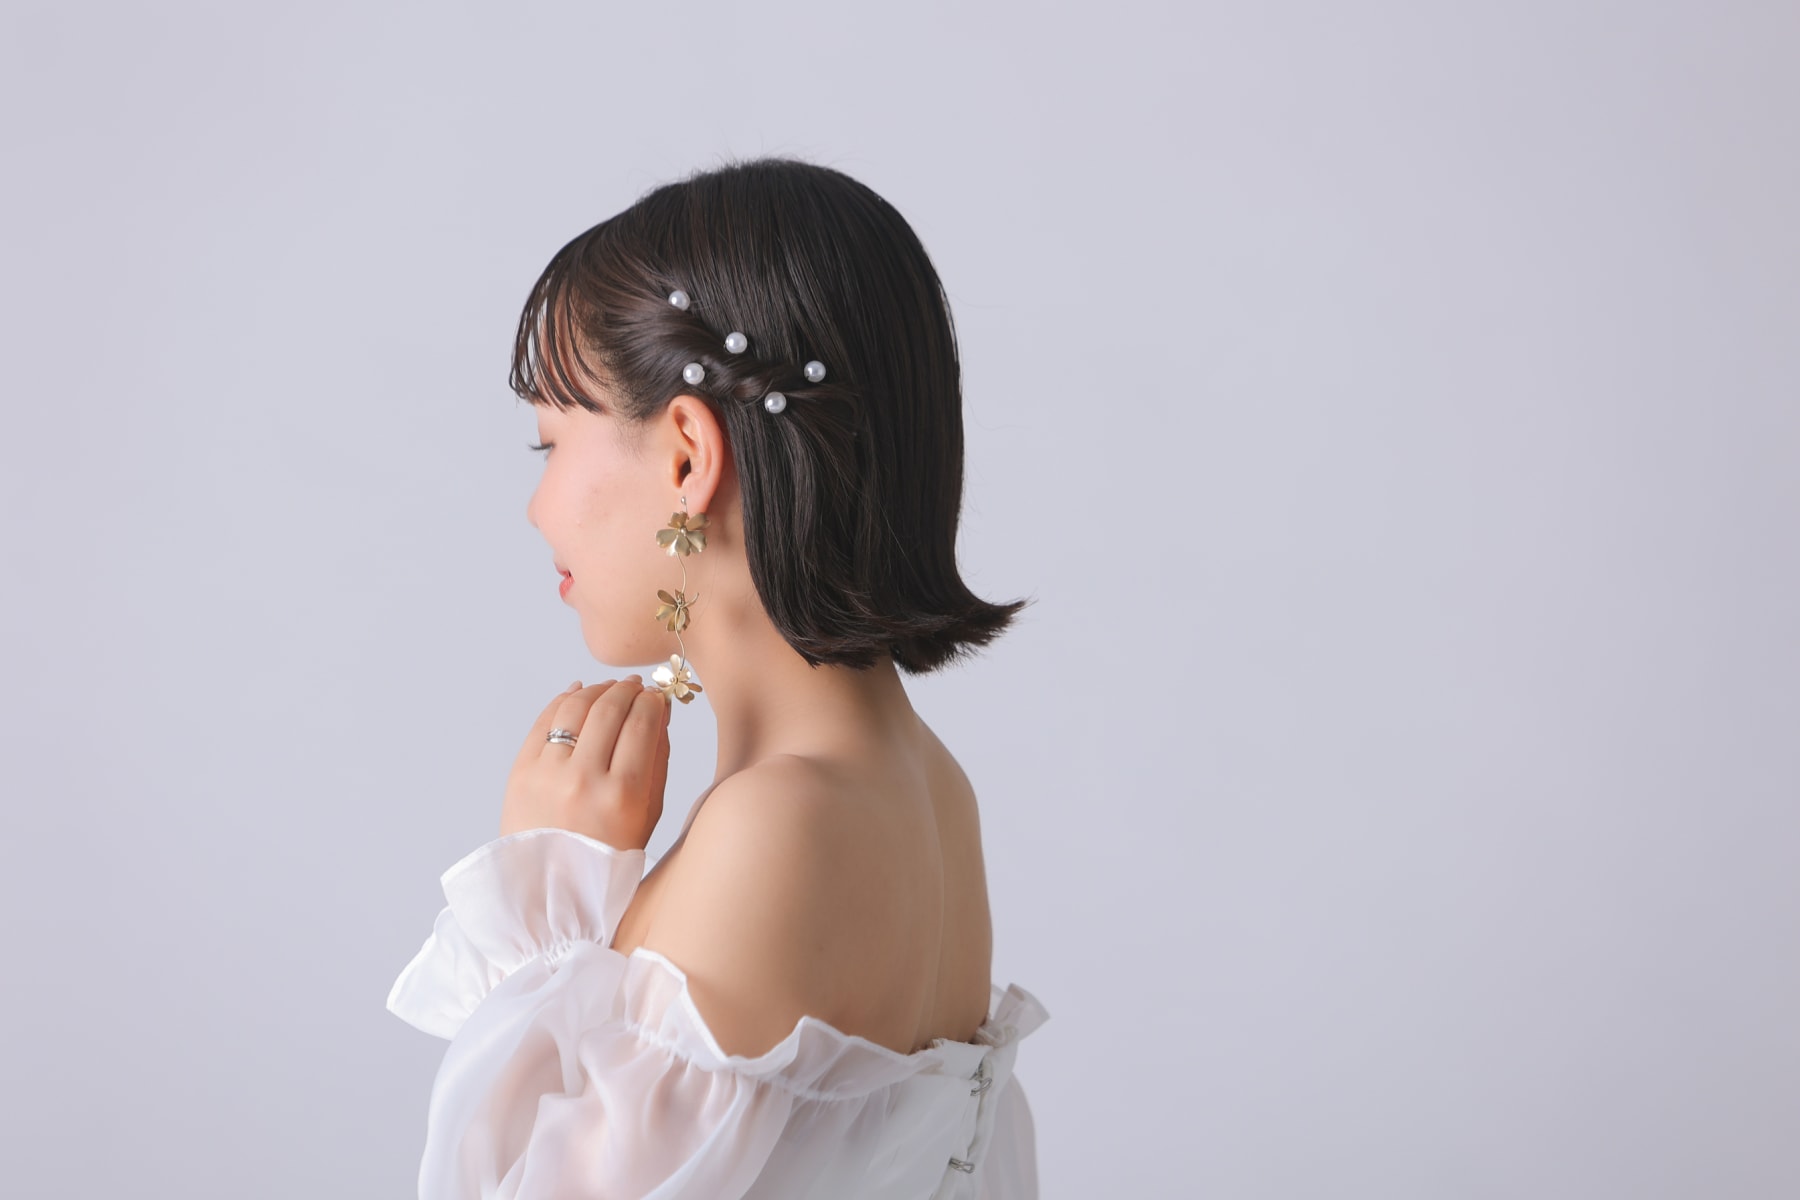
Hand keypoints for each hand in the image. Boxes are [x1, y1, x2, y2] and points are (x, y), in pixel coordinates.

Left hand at [499, 676, 672, 849]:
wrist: (549, 889)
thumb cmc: (605, 856)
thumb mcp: (648, 817)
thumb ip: (658, 762)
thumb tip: (660, 714)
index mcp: (623, 796)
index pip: (642, 724)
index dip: (652, 702)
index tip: (657, 697)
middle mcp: (583, 780)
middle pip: (609, 709)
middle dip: (627, 691)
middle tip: (636, 688)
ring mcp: (547, 774)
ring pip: (574, 707)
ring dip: (596, 690)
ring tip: (609, 690)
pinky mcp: (521, 772)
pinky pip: (544, 721)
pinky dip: (563, 700)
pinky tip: (578, 694)